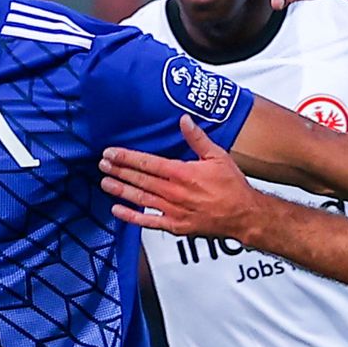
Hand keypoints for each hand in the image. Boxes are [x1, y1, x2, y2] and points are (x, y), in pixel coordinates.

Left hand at [101, 116, 259, 240]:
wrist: (245, 216)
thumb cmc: (233, 187)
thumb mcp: (218, 156)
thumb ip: (197, 138)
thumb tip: (184, 120)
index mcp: (183, 173)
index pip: (148, 163)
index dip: (127, 157)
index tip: (111, 153)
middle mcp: (175, 192)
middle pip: (140, 180)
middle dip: (119, 171)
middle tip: (103, 164)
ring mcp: (174, 211)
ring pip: (141, 199)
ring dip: (121, 190)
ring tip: (105, 183)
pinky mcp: (176, 226)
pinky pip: (149, 222)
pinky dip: (132, 217)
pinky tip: (118, 211)